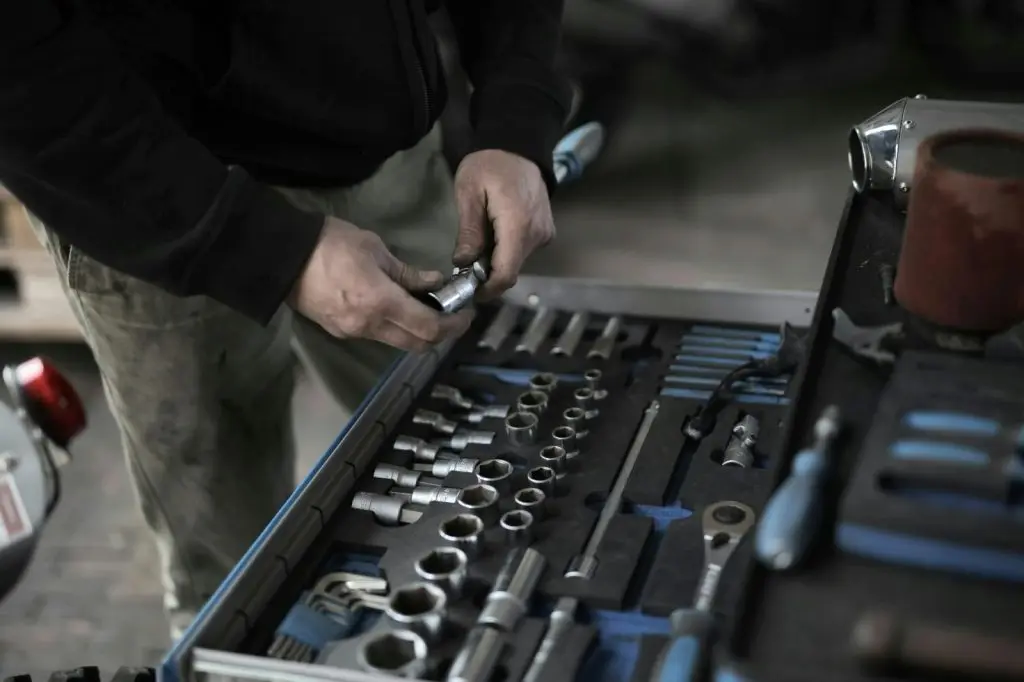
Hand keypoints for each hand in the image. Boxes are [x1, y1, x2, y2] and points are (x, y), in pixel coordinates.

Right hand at [291, 217, 473, 351]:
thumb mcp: (375, 249)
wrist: (282, 257)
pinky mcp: (340, 331)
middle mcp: (370, 326)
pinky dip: (395, 328)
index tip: (466, 313)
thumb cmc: (331, 244)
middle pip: (417, 344)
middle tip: (453, 315)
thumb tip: (434, 283)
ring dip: (417, 332)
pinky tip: (398, 309)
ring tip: (427, 309)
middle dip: (441, 334)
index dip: (454, 325)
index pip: (430, 328)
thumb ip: (407, 272)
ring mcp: (353, 332)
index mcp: (382, 303)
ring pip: (397, 342)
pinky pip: (377, 336)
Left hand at [453, 150, 554, 297]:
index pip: (506, 273)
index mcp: (518, 226)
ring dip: (496, 262)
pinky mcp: (546, 232)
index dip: (487, 289)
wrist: (518, 145)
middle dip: (487, 275)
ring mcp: (545, 234)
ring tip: (477, 248)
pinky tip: (493, 237)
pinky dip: (507, 252)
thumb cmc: (489, 165)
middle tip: (464, 267)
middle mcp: (537, 235)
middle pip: (511, 270)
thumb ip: (469, 232)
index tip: (468, 291)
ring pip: (517, 262)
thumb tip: (463, 264)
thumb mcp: (469, 193)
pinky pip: (524, 251)